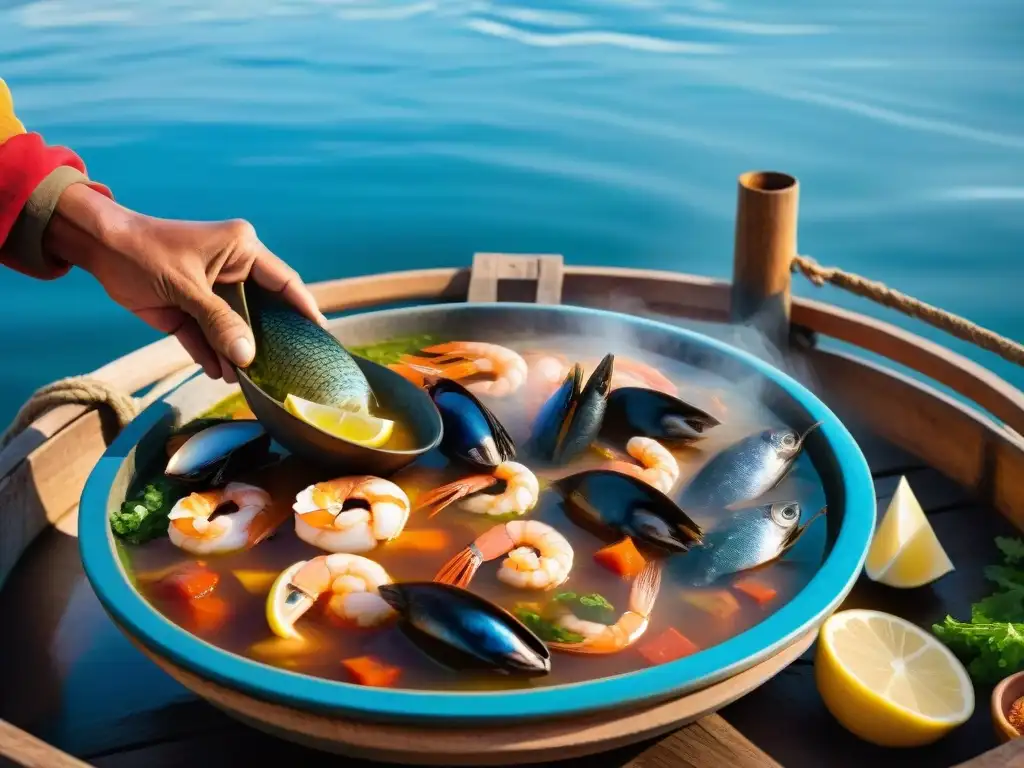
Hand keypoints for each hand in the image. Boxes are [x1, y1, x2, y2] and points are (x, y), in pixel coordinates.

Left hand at [44, 183, 326, 381]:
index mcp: (242, 249)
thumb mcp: (185, 287)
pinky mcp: (189, 311)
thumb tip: (247, 356)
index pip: (284, 282)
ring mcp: (211, 293)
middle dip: (266, 339)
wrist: (98, 249)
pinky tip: (219, 372)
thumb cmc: (143, 251)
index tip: (321, 335)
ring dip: (236, 352)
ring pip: (233, 328)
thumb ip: (218, 322)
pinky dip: (211, 354)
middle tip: (285, 367)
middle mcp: (232, 270)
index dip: (304, 308)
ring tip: (244, 378)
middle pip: (261, 310)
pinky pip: (207, 336)